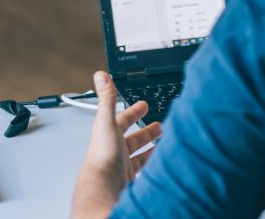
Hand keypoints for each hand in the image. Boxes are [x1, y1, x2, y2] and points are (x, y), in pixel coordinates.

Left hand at [70, 72, 162, 218]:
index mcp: (108, 134)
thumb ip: (107, 98)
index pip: (121, 119)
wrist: (104, 189)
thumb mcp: (106, 122)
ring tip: (163, 141)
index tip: (143, 105)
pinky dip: (152, 163)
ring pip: (138, 153)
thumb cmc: (102, 158)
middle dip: (146, 130)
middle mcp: (114, 149)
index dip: (133, 111)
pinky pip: (144, 168)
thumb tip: (101, 76)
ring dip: (150, 146)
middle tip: (158, 125)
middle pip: (132, 137)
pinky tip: (160, 162)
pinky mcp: (130, 179)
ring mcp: (122, 165)